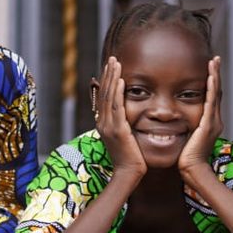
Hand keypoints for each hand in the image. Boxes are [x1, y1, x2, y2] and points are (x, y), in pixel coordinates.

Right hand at [94, 57, 145, 177]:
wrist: (128, 174)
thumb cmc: (130, 158)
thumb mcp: (123, 138)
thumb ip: (122, 125)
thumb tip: (126, 116)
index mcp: (103, 124)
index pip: (103, 97)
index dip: (106, 80)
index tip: (110, 66)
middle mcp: (102, 123)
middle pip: (103, 93)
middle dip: (108, 74)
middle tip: (112, 58)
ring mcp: (109, 126)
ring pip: (109, 96)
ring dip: (113, 78)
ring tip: (116, 63)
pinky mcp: (118, 130)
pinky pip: (117, 107)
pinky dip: (118, 92)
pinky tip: (122, 81)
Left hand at [178, 57, 222, 175]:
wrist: (193, 170)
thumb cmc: (186, 158)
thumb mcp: (187, 138)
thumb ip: (186, 128)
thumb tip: (176, 121)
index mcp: (210, 122)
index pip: (212, 97)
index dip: (212, 82)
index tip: (210, 68)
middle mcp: (215, 120)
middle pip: (217, 92)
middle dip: (216, 74)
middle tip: (216, 59)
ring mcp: (213, 122)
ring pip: (216, 93)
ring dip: (215, 76)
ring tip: (214, 62)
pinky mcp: (208, 125)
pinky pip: (211, 102)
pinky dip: (211, 88)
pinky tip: (210, 77)